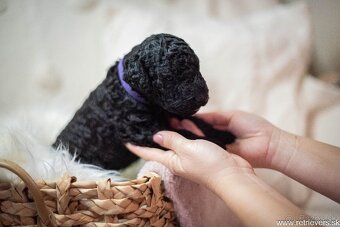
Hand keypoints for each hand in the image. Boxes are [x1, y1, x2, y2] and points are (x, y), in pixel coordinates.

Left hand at [126, 131, 253, 188]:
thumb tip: (156, 135)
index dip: (137, 147)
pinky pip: (190, 140)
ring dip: (173, 129)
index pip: (149, 153)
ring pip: (177, 140)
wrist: (232, 173)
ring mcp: (190, 156)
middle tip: (147, 120)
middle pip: (162, 145)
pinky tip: (186, 124)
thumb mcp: (187, 149)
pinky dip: (186, 131)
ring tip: (167, 116)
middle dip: (155, 134)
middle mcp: (178, 159)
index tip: (126, 141)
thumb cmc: (209, 164)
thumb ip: (172, 140)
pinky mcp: (202, 152)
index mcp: (171, 160)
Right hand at [171, 111, 281, 168]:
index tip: (175, 117)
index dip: (189, 120)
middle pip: (198, 132)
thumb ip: (214, 116)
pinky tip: (187, 141)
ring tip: (175, 129)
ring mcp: (217, 147)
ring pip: (200, 141)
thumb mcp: (231, 116)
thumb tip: (196, 116)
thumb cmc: (254, 127)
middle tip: (171, 123)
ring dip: (189, 136)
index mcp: (220, 125)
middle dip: (185, 127)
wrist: (268, 144)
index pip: (200, 122)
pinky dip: (198, 146)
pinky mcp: (220, 156)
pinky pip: (207, 150)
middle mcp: (216, 137)